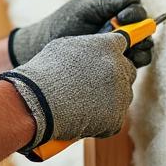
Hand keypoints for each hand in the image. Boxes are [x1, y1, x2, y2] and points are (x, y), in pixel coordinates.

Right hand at [0, 33, 136, 151]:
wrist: (37, 103)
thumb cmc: (44, 73)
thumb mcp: (64, 47)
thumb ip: (86, 47)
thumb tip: (93, 50)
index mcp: (107, 46)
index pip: (122, 44)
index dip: (113, 52)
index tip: (106, 59)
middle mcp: (118, 68)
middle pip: (128, 70)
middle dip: (115, 76)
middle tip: (94, 84)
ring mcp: (120, 94)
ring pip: (123, 95)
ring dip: (110, 99)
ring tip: (83, 103)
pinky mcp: (117, 118)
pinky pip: (114, 119)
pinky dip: (101, 121)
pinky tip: (82, 118)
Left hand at [9, 0, 154, 67]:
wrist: (42, 47)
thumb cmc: (62, 23)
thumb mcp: (84, 7)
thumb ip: (109, 3)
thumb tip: (133, 2)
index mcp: (112, 11)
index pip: (135, 8)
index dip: (134, 12)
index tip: (123, 16)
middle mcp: (118, 29)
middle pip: (144, 29)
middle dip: (141, 32)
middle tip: (130, 36)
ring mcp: (117, 48)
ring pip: (143, 48)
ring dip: (142, 49)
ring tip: (129, 51)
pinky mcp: (113, 66)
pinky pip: (132, 65)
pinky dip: (133, 63)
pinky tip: (122, 62)